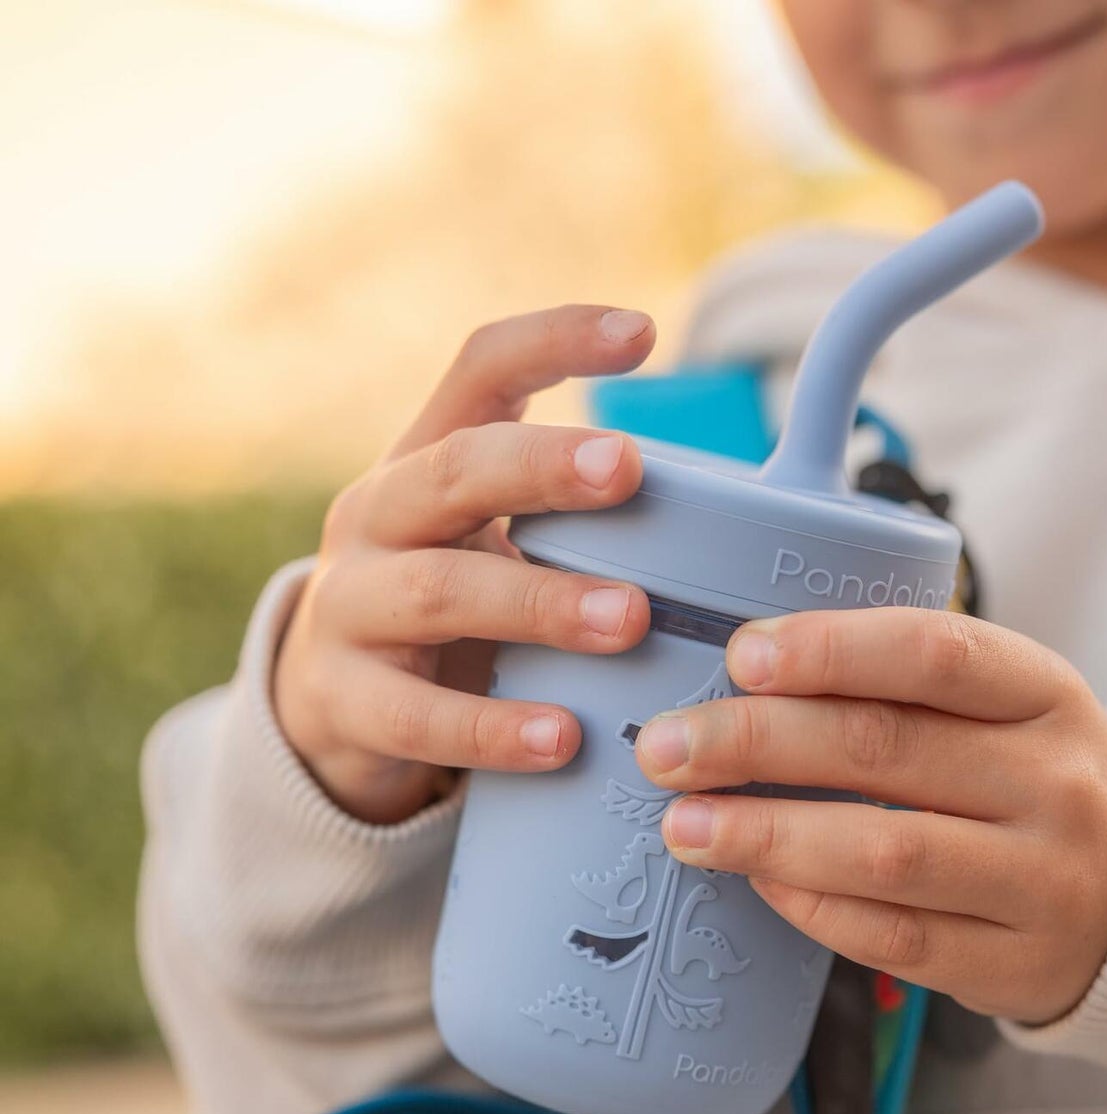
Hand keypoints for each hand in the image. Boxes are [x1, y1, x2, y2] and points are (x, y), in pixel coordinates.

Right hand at [274, 305, 655, 823]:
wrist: (327, 708)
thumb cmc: (446, 607)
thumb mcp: (486, 539)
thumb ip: (568, 517)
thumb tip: (730, 514)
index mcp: (424, 462)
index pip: (479, 372)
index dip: (553, 341)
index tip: (641, 331)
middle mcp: (376, 518)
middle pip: (455, 470)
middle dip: (543, 466)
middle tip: (629, 470)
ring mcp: (348, 607)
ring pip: (442, 591)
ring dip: (541, 603)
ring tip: (629, 621)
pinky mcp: (343, 701)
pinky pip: (419, 716)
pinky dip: (493, 728)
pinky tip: (562, 739)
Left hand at [633, 608, 1106, 1022]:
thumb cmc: (1034, 777)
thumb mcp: (1007, 709)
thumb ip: (904, 687)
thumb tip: (745, 676)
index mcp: (1047, 694)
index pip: (935, 654)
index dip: (831, 650)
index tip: (740, 655)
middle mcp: (1055, 783)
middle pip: (888, 749)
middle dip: (759, 742)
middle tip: (666, 747)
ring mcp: (1042, 881)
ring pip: (885, 852)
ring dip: (768, 835)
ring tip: (685, 825)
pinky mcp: (1013, 963)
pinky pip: (895, 937)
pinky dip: (814, 905)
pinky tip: (758, 880)